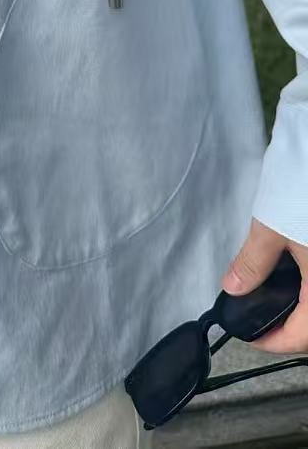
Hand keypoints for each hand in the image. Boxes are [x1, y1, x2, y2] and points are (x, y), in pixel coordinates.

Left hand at [222, 218, 307, 352]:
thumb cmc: (303, 192)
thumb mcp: (272, 229)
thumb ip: (253, 263)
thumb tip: (234, 287)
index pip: (303, 337)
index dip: (275, 342)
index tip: (251, 337)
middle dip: (292, 329)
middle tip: (263, 321)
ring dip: (303, 308)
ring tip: (275, 299)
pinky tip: (294, 274)